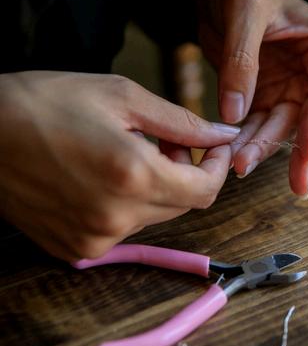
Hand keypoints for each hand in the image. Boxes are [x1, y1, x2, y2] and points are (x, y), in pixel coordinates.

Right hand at [0, 71, 239, 260]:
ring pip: (154, 217)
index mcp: (133, 176)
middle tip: (166, 141)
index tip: (213, 147)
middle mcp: (116, 217)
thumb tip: (224, 135)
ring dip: (156, 187)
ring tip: (129, 153)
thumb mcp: (122, 96)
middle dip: (186, 173)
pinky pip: (123, 229)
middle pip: (182, 205)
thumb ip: (182, 122)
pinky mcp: (74, 248)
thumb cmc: (44, 103)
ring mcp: (93, 239)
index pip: (206, 191)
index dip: (217, 167)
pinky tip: (103, 176)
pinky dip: (127, 204)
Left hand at [199, 0, 307, 196]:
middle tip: (296, 183)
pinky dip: (248, 143)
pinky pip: (261, 127)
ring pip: (285, 130)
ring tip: (242, 166)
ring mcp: (294, 89)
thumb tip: (235, 114)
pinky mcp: (269, 98)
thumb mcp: (244, 11)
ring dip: (265, 149)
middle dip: (299, 151)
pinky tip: (235, 157)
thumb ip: (241, 61)